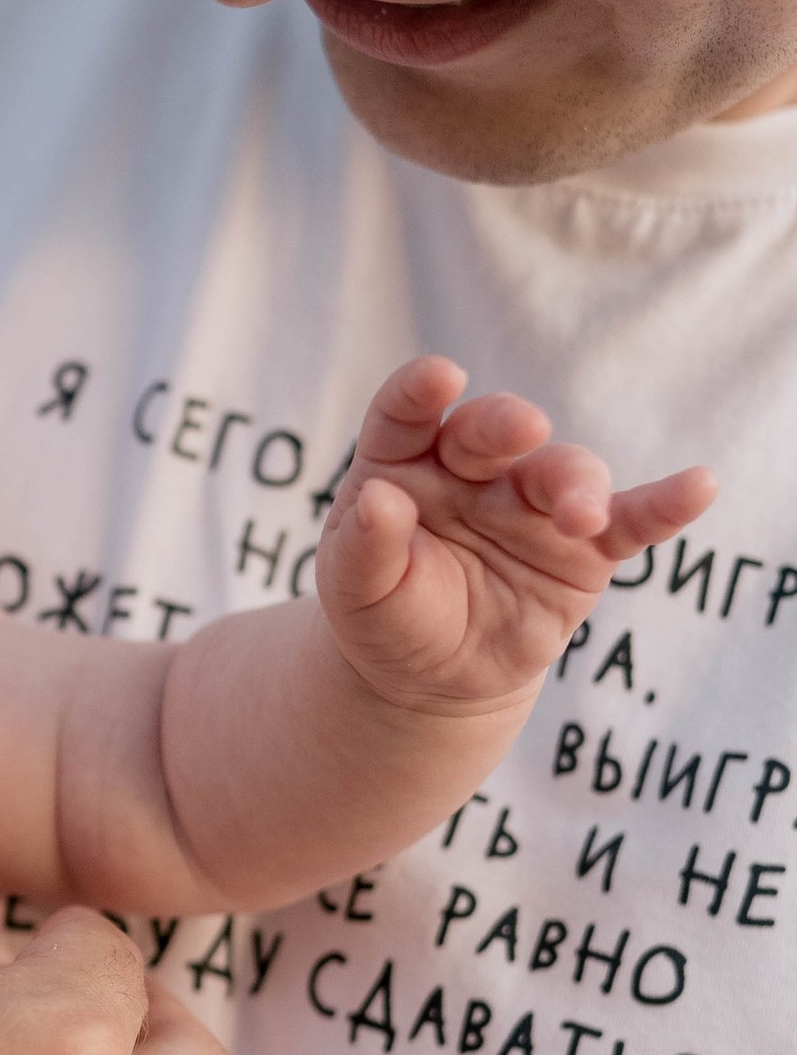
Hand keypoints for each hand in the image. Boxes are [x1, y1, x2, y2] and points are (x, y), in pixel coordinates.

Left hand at [315, 356, 713, 712]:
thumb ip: (365, 545)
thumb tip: (377, 501)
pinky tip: (698, 485)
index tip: (439, 378)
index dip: (420, 391)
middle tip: (524, 428)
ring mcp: (532, 504)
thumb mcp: (355, 589)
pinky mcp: (584, 548)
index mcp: (405, 462)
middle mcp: (473, 470)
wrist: (428, 675)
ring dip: (576, 484)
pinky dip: (666, 504)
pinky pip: (630, 520)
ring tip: (581, 513)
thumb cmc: (384, 614)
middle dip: (508, 424)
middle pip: (493, 431)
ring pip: (563, 473)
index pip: (407, 414)